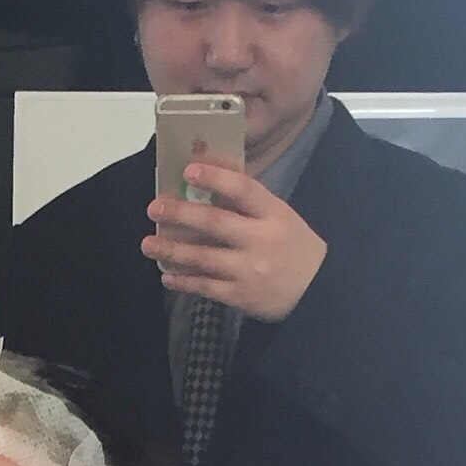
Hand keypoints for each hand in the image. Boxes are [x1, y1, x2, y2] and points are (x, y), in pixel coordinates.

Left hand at [141, 163, 327, 321]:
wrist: (316, 292)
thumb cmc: (293, 247)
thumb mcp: (281, 218)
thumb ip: (248, 205)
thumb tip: (206, 184)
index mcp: (274, 214)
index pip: (244, 190)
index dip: (216, 178)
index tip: (188, 169)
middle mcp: (260, 240)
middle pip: (216, 223)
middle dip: (181, 214)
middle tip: (154, 208)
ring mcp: (248, 270)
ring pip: (203, 258)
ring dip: (172, 250)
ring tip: (148, 245)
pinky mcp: (239, 295)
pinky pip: (205, 286)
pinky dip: (183, 281)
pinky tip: (166, 275)